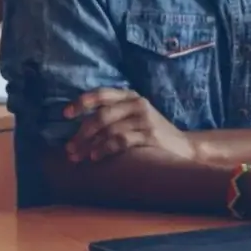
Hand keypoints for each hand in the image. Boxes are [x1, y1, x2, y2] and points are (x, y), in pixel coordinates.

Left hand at [63, 88, 197, 163]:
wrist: (184, 147)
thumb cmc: (152, 134)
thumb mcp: (135, 118)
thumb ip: (114, 116)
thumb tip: (80, 129)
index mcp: (131, 97)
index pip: (101, 94)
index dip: (81, 102)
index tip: (65, 115)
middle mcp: (138, 104)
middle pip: (101, 115)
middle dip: (82, 133)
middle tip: (69, 148)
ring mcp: (145, 119)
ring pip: (108, 129)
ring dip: (89, 145)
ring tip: (78, 157)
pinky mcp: (150, 135)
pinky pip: (120, 140)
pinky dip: (105, 149)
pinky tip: (95, 157)